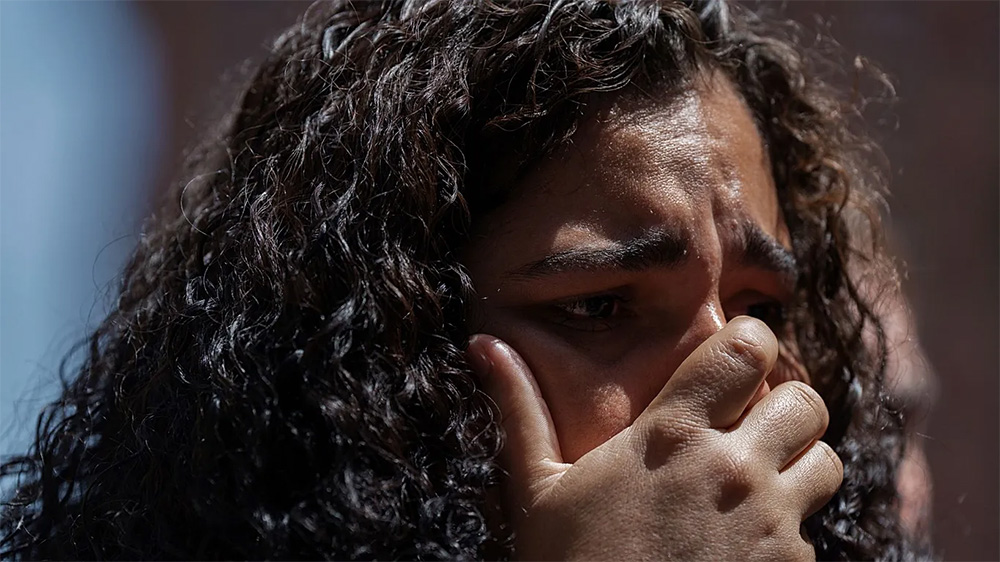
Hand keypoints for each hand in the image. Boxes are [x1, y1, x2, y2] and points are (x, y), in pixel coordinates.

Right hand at [466, 316, 842, 560]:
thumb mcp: (535, 489)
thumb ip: (519, 408)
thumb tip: (483, 345)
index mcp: (670, 434)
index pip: (747, 347)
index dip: (747, 344)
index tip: (728, 362)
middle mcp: (732, 469)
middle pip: (805, 400)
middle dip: (782, 407)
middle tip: (747, 428)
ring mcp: (769, 523)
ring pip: (826, 461)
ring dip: (797, 466)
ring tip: (753, 484)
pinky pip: (813, 531)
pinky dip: (789, 532)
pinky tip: (741, 547)